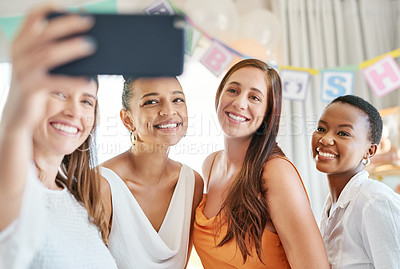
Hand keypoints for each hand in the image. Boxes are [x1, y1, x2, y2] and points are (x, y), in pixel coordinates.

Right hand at [3, 4, 95, 129]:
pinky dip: (72, 80)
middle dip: (68, 24)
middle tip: (89, 21)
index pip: (31, 18)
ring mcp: (23, 70)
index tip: (67, 5)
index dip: (47, 9)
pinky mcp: (30, 88)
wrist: (18, 114)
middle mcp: (18, 53)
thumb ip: (51, 53)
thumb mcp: (40, 67)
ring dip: (72, 48)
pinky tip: (87, 79)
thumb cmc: (35, 87)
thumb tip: (84, 42)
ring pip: (49, 54)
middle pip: (45, 33)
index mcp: (20, 44)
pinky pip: (54, 81)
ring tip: (92, 45)